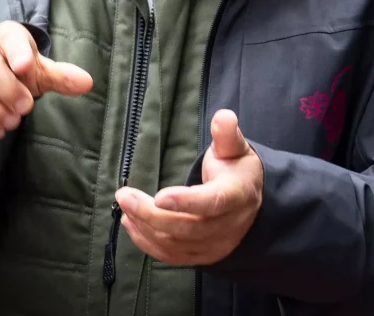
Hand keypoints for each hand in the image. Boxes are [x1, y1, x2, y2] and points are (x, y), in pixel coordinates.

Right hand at [0, 21, 92, 138]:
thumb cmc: (17, 67)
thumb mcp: (39, 69)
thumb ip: (59, 77)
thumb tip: (87, 82)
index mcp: (6, 35)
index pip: (10, 39)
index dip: (18, 53)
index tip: (27, 68)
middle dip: (7, 91)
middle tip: (24, 111)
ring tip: (11, 124)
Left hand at [116, 109, 262, 265]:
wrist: (250, 200)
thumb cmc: (236, 169)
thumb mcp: (236, 148)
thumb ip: (226, 134)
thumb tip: (223, 116)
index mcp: (236, 196)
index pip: (211, 203)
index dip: (186, 202)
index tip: (158, 196)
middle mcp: (227, 226)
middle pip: (187, 228)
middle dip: (151, 214)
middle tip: (123, 195)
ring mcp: (215, 245)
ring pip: (175, 245)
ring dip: (145, 227)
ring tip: (124, 205)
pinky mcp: (201, 256)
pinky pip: (172, 257)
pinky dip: (147, 243)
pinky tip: (130, 224)